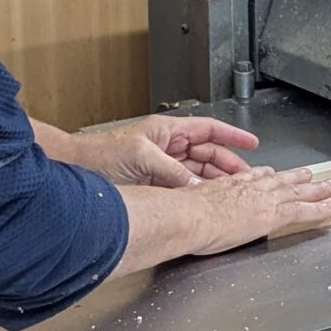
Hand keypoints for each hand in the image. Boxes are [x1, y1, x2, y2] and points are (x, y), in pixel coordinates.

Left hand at [43, 115, 258, 187]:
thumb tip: (195, 186)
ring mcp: (162, 165)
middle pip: (208, 154)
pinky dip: (196, 193)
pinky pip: (184, 186)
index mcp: (168, 131)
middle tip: (247, 178)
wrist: (77, 168)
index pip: (209, 129)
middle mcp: (168, 146)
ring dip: (215, 182)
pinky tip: (206, 201)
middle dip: (228, 165)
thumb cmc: (100, 154)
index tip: (252, 143)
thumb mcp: (141, 157)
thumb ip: (171, 171)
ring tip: (232, 192)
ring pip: (198, 172)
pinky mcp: (155, 183)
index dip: (233, 136)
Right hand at [183, 166, 330, 251]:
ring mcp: (264, 199)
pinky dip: (319, 208)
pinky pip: (303, 210)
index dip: (267, 176)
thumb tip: (194, 214)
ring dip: (315, 189)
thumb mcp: (191, 204)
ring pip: (297, 192)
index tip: (274, 173)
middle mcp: (250, 188)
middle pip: (280, 180)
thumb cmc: (183, 214)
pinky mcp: (273, 214)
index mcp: (230, 185)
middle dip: (297, 178)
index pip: (254, 177)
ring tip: (329, 187)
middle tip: (311, 175)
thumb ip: (199, 207)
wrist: (188, 216)